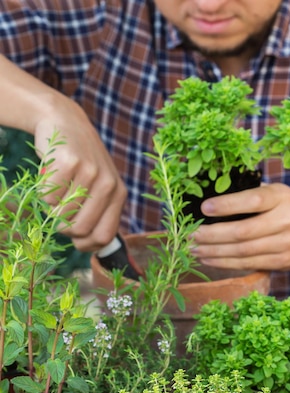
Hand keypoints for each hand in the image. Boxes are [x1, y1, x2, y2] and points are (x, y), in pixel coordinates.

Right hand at [34, 98, 125, 251]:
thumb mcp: (99, 187)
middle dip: (63, 226)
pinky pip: (48, 196)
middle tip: (59, 210)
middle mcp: (109, 184)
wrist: (65, 122)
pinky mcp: (69, 161)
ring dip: (51, 207)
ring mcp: (90, 172)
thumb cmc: (81, 164)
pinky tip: (50, 175)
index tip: (75, 239)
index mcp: (119, 195)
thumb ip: (99, 214)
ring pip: (61, 214)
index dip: (85, 245)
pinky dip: (43, 191)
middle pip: (79, 229)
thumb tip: (91, 246)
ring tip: (57, 189)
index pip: (104, 237)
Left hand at [191, 184, 289, 270]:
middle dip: (211, 235)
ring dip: (214, 252)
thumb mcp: (283, 193)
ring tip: (194, 250)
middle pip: (242, 232)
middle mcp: (285, 221)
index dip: (226, 205)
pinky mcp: (283, 263)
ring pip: (243, 252)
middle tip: (190, 235)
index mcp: (282, 197)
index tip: (204, 208)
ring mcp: (285, 245)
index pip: (251, 200)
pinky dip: (226, 263)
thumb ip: (256, 196)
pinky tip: (210, 259)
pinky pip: (249, 264)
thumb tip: (215, 201)